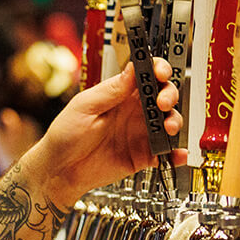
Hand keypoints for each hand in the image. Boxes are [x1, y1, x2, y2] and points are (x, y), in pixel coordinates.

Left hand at [25, 58, 183, 206]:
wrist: (60, 170)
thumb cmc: (66, 134)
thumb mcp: (85, 106)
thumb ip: (111, 90)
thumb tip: (132, 68)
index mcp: (120, 94)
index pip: (146, 75)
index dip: (158, 69)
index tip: (161, 72)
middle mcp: (134, 111)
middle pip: (163, 95)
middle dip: (169, 95)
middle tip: (162, 103)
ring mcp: (141, 133)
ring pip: (169, 121)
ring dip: (174, 121)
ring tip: (167, 128)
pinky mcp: (144, 156)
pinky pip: (166, 153)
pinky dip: (177, 153)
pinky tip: (178, 154)